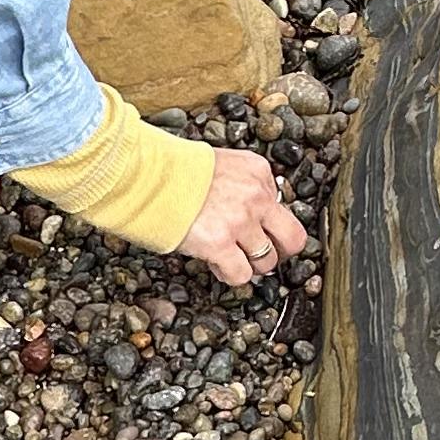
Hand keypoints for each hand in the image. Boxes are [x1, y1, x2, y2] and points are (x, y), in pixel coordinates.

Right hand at [176, 147, 310, 289]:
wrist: (147, 176)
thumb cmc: (177, 171)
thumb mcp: (223, 165)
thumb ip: (245, 186)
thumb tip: (258, 215)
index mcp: (258, 172)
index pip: (281, 207)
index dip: (266, 223)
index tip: (254, 229)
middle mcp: (256, 197)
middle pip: (293, 239)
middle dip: (280, 251)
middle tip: (262, 254)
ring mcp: (240, 222)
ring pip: (266, 262)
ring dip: (249, 264)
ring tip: (229, 256)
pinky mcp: (220, 244)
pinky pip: (241, 275)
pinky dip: (230, 274)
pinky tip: (216, 263)